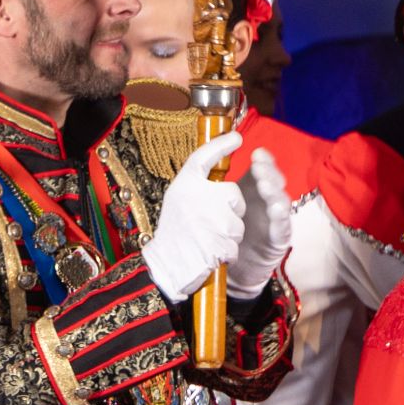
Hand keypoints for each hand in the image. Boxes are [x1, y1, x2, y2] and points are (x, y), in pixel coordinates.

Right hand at [142, 130, 247, 303]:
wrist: (165, 266)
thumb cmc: (173, 232)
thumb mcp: (178, 197)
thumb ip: (197, 182)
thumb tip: (220, 158)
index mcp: (185, 184)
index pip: (204, 156)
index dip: (221, 144)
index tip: (236, 137)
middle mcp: (198, 197)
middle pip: (234, 195)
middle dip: (231, 210)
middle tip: (210, 221)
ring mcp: (211, 221)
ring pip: (238, 222)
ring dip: (229, 234)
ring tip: (207, 239)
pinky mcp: (219, 243)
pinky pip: (235, 244)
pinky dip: (227, 252)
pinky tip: (211, 253)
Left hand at [225, 146, 294, 298]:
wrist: (224, 271)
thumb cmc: (218, 237)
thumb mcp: (213, 208)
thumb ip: (213, 188)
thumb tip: (204, 162)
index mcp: (251, 193)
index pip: (262, 170)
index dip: (263, 160)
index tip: (256, 151)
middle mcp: (266, 203)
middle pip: (274, 182)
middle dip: (268, 171)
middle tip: (258, 165)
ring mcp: (274, 222)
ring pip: (281, 201)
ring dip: (273, 190)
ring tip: (264, 184)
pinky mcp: (277, 241)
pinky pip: (283, 226)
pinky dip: (281, 216)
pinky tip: (276, 208)